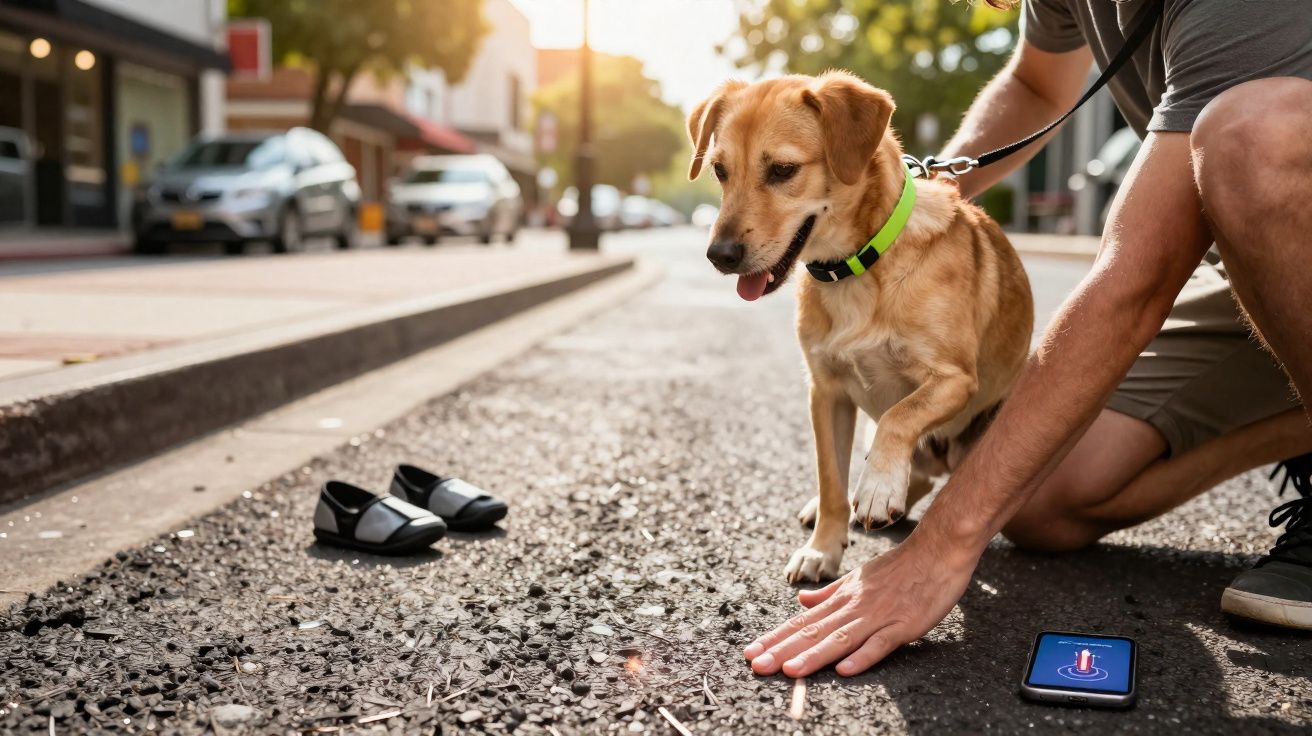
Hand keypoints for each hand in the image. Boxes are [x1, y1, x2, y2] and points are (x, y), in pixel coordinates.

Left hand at [742, 528, 978, 676]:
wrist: (938, 550)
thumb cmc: (901, 565)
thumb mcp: (859, 576)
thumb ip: (830, 592)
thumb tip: (801, 601)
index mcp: (843, 597)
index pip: (802, 621)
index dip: (776, 637)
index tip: (751, 652)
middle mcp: (854, 606)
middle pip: (814, 631)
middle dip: (783, 650)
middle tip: (756, 666)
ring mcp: (878, 615)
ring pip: (840, 638)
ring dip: (814, 655)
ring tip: (789, 671)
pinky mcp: (904, 624)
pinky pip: (881, 642)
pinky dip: (863, 655)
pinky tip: (845, 670)